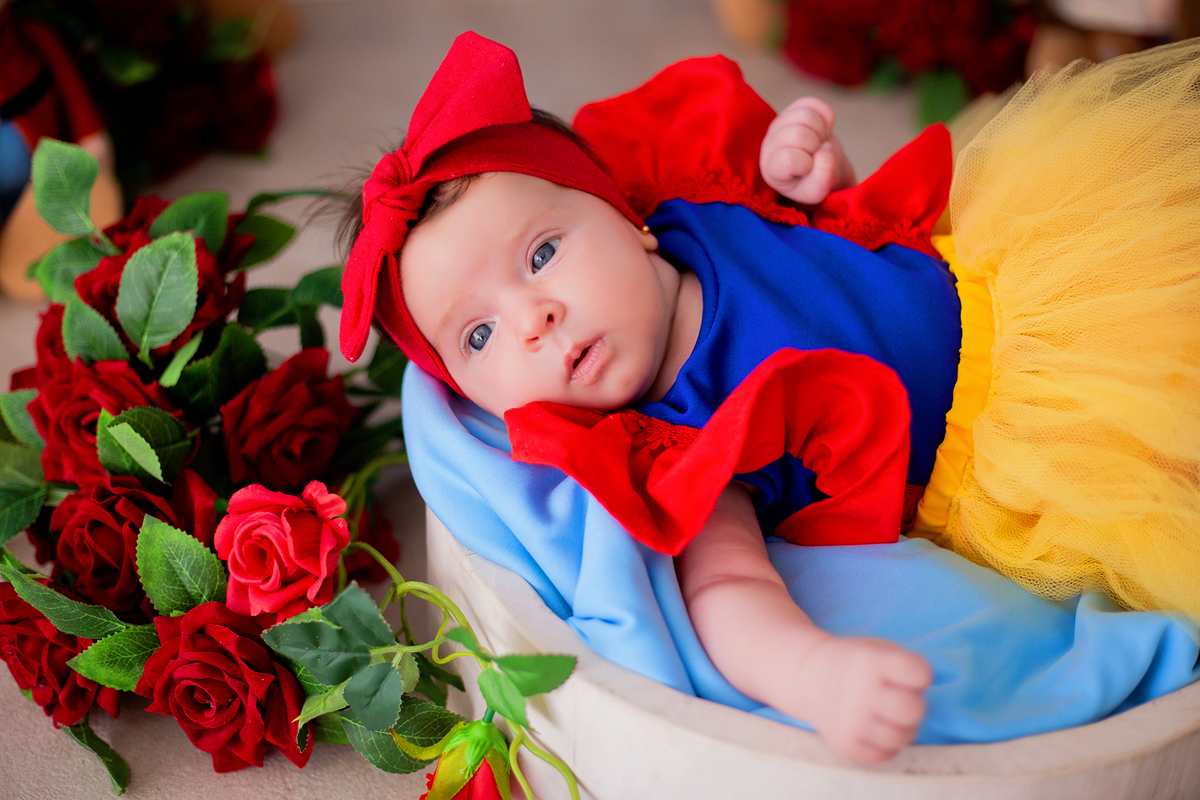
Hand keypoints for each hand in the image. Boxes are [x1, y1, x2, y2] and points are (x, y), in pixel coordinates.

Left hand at [759, 97, 854, 205]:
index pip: (789, 159)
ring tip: (819, 144)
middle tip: (816, 155)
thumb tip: (825, 151)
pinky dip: (826, 117)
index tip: (809, 170)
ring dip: (821, 131)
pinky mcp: (793, 109)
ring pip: (805, 115)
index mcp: (771, 169)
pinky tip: (823, 131)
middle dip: (816, 146)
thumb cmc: (813, 182)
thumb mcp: (817, 191)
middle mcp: (770, 144)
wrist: (819, 168)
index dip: (807, 164)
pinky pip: (814, 104)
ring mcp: (780, 124)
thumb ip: (822, 178)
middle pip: (798, 134)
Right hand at [795, 636, 931, 762]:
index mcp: (870, 661)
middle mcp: (859, 690)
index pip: (918, 672)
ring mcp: (850, 720)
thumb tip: (924, 698)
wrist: (808, 677)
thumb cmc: (855, 663)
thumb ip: (905, 668)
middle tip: (901, 699)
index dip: (921, 675)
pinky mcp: (845, 744)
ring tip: (889, 716)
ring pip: (901, 738)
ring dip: (902, 728)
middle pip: (912, 710)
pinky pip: (884, 754)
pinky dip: (885, 744)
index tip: (910, 675)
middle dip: (914, 705)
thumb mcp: (876, 649)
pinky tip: (875, 728)